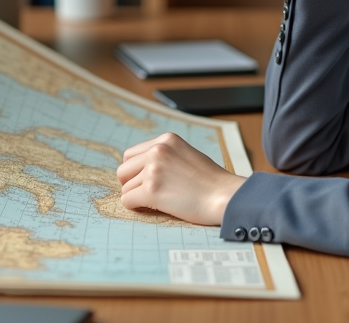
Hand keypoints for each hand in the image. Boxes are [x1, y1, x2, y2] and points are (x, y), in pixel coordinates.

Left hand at [117, 132, 245, 225]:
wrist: (225, 196)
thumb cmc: (210, 181)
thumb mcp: (186, 154)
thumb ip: (165, 156)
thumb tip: (141, 168)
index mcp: (166, 140)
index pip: (131, 154)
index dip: (135, 171)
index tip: (146, 181)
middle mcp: (157, 150)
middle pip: (123, 170)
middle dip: (131, 183)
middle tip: (146, 194)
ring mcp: (154, 169)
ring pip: (125, 187)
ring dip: (137, 197)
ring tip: (157, 201)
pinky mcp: (152, 190)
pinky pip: (128, 201)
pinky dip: (136, 207)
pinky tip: (152, 208)